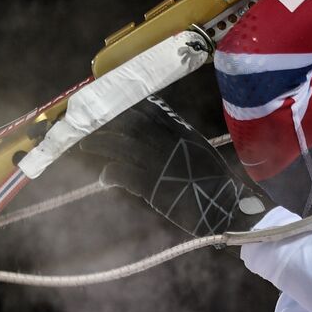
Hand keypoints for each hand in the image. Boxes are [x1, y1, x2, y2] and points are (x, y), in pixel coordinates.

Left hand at [75, 94, 268, 238]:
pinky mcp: (154, 185)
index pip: (147, 109)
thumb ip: (178, 139)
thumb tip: (160, 133)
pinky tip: (103, 178)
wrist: (228, 206)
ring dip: (100, 144)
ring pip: (121, 145)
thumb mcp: (199, 151)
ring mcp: (160, 162)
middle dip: (104, 122)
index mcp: (181, 130)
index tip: (105, 104)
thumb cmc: (217, 182)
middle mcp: (169, 141)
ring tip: (83, 146)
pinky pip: (125, 175)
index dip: (123, 105)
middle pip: (129, 123)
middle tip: (84, 124)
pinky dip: (111, 174)